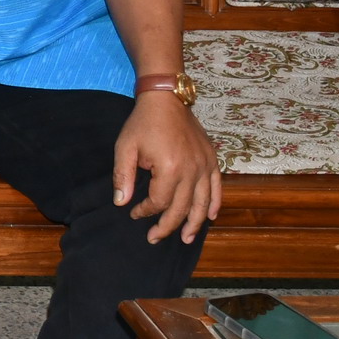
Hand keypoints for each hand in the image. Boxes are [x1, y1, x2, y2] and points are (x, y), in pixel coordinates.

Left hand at [112, 92, 221, 243]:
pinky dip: (214, 204)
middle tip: (154, 238)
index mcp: (170, 168)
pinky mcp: (212, 160)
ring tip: (186, 239)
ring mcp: (205, 166)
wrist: (166, 99)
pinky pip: (217, 188)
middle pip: (182, 208)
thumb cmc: (143, 123)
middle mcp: (192, 170)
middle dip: (167, 226)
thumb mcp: (125, 147)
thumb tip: (120, 202)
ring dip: (194, 224)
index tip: (134, 212)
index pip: (159, 202)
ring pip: (203, 203)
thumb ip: (123, 176)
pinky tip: (210, 217)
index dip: (146, 211)